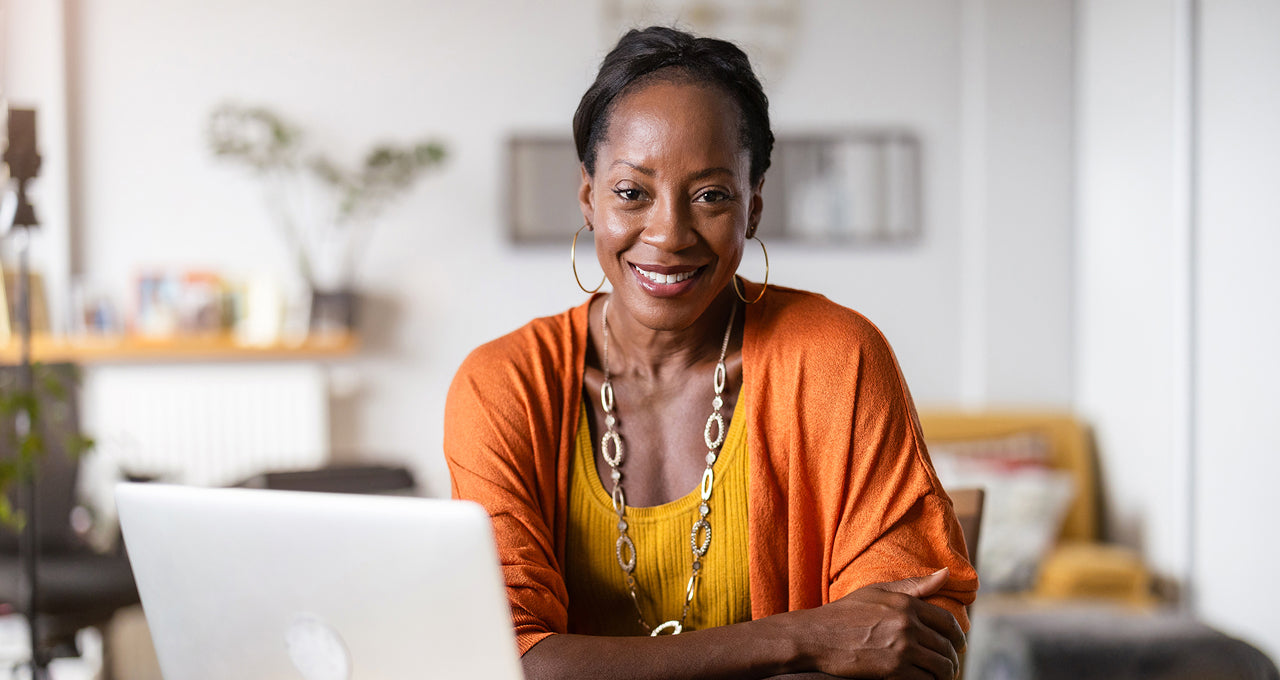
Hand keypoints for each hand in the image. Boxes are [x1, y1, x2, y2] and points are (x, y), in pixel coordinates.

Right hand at [790, 568, 964, 678]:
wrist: (816, 636)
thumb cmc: (845, 613)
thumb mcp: (878, 591)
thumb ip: (914, 585)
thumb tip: (946, 573)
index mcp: (906, 604)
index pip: (947, 623)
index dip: (958, 636)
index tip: (958, 645)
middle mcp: (908, 625)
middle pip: (946, 647)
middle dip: (952, 659)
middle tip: (951, 665)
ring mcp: (901, 648)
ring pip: (940, 666)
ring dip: (945, 673)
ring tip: (941, 676)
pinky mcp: (893, 670)